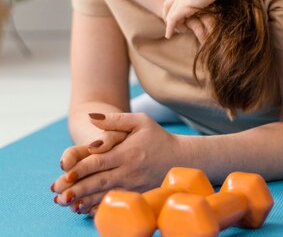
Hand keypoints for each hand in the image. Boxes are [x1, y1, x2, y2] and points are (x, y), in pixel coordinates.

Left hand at [51, 112, 179, 215]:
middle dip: (76, 189)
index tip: (64, 175)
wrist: (181, 159)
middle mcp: (129, 171)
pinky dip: (97, 208)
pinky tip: (84, 209)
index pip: (98, 162)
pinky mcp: (136, 197)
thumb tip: (91, 117)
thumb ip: (114, 119)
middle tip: (56, 194)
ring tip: (64, 203)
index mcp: (127, 152)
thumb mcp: (139, 121)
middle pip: (97, 182)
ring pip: (103, 196)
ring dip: (82, 201)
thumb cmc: (157, 137)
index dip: (80, 169)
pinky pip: (114, 204)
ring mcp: (133, 187)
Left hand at [163, 0, 226, 38]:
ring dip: (172, 26)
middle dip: (167, 17)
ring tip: (179, 32)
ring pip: (169, 15)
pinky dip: (169, 28)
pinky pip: (172, 20)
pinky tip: (169, 35)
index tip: (177, 18)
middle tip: (172, 28)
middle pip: (166, 6)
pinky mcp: (183, 6)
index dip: (171, 8)